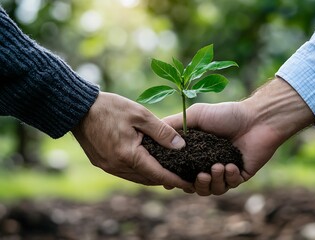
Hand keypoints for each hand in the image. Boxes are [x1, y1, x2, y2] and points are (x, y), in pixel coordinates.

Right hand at [72, 92, 193, 190]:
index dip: (174, 180)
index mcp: (128, 155)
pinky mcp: (102, 163)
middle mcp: (117, 166)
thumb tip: (180, 146)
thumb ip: (161, 132)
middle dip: (165, 180)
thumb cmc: (110, 108)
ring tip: (167, 171)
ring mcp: (108, 167)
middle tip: (180, 176)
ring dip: (151, 176)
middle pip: (147, 179)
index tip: (188, 183)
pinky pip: (126, 173)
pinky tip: (147, 163)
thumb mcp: (140, 115)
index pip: (157, 174)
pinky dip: (139, 171)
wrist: (78, 108)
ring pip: (136, 178)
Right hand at [164, 78, 314, 195]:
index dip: (174, 177)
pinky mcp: (239, 175)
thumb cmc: (225, 115)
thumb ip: (173, 125)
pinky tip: (231, 166)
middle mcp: (208, 162)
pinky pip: (230, 185)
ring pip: (212, 189)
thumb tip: (153, 136)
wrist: (256, 118)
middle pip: (195, 185)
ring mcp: (224, 170)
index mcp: (196, 152)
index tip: (170, 179)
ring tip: (217, 167)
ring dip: (213, 181)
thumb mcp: (194, 116)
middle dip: (197, 184)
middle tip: (201, 175)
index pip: (181, 170)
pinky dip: (229, 178)